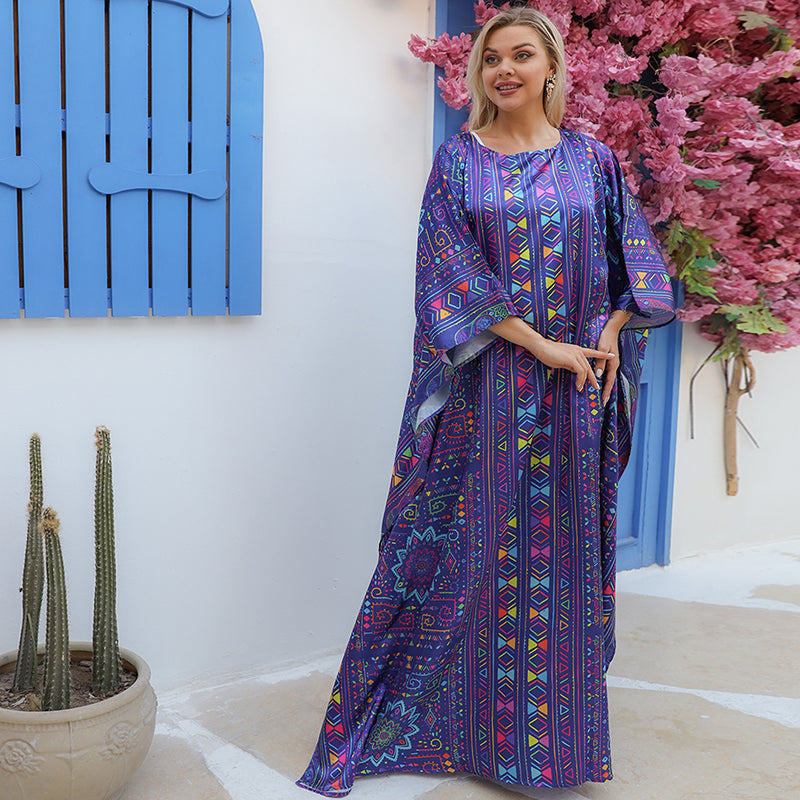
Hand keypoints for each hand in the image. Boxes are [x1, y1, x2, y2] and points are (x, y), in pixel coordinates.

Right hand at [487, 315, 614, 392]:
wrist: (540, 346)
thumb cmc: (548, 352)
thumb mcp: (562, 359)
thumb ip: (570, 364)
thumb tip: (575, 372)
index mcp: (577, 350)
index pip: (593, 352)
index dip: (602, 354)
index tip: (612, 356)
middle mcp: (578, 351)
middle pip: (590, 366)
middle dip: (593, 378)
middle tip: (596, 387)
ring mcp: (576, 354)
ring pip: (586, 370)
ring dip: (584, 381)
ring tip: (580, 389)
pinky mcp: (572, 359)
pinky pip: (580, 372)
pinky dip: (580, 380)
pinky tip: (577, 385)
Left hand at [595, 311, 629, 405]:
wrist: (612, 328)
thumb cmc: (606, 337)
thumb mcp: (602, 349)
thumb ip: (600, 362)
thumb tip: (598, 375)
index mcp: (612, 363)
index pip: (609, 381)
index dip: (606, 391)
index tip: (603, 400)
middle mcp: (613, 365)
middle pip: (610, 382)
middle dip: (607, 392)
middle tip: (603, 402)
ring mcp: (612, 363)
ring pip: (609, 378)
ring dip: (606, 387)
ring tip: (602, 396)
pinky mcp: (609, 360)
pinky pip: (607, 373)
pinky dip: (605, 380)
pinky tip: (601, 383)